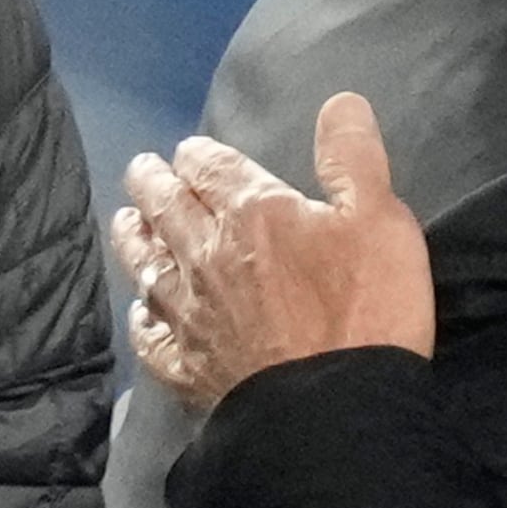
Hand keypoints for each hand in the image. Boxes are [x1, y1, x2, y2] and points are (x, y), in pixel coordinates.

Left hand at [114, 91, 434, 409]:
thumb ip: (354, 159)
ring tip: (126, 219)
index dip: (199, 155)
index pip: (210, 168)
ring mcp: (186, 310)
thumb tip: (339, 102)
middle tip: (141, 170)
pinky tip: (140, 311)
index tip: (190, 151)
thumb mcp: (380, 222)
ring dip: (134, 236)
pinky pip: (149, 333)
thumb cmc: (364, 309)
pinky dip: (141, 316)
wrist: (332, 405)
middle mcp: (203, 254)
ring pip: (145, 263)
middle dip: (151, 182)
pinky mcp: (182, 362)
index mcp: (249, 214)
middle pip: (165, 207)